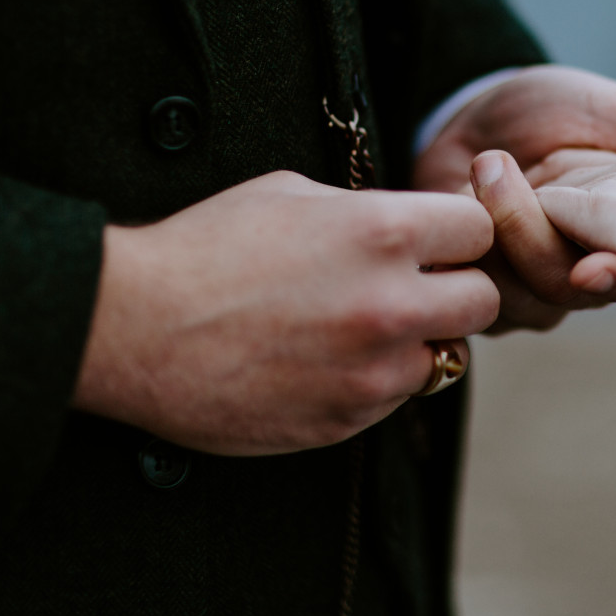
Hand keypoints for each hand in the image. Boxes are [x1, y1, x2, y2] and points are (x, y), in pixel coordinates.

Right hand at [72, 171, 499, 454]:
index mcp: (383, 231)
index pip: (480, 230)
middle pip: (482, 301)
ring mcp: (372, 372)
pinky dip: (375, 381)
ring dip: (417, 342)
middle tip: (416, 286)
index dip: (457, 232)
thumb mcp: (292, 194)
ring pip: (444, 357)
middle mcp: (392, 304)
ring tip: (359, 327)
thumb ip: (368, 212)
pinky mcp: (346, 421)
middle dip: (455, 289)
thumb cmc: (205, 247)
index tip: (435, 239)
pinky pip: (394, 400)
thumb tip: (413, 229)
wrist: (132, 328)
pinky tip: (325, 361)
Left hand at [414, 66, 615, 330]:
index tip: (597, 264)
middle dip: (539, 242)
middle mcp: (597, 267)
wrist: (476, 107)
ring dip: (501, 232)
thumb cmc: (556, 105)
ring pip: (534, 301)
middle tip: (498, 169)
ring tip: (486, 166)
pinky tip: (464, 195)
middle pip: (585, 291)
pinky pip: (489, 302)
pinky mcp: (494, 291)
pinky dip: (475, 247)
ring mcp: (544, 286)